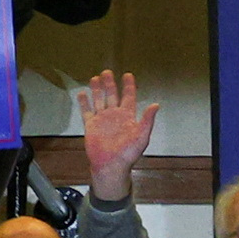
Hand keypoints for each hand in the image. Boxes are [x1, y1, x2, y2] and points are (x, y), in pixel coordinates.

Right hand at [78, 68, 155, 196]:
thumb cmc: (128, 153)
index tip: (127, 75)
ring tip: (95, 78)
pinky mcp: (91, 126)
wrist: (111, 166)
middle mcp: (114, 115)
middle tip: (107, 72)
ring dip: (97, 90)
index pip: (128, 97)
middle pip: (112, 95)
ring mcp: (102, 120)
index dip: (129, 86)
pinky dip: (84, 103)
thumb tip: (156, 105)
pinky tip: (82, 93)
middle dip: (110, 84)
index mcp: (127, 116)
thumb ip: (147, 120)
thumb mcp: (142, 136)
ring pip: (99, 100)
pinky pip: (87, 111)